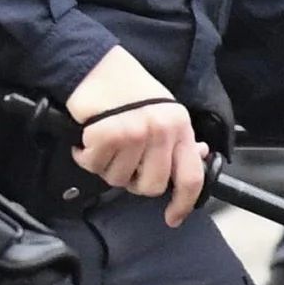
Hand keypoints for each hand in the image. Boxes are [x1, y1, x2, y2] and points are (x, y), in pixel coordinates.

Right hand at [67, 42, 205, 224]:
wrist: (98, 66)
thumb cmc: (131, 91)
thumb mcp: (166, 112)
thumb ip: (179, 138)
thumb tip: (198, 157)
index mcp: (180, 128)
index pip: (191, 177)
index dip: (183, 203)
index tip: (173, 218)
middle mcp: (162, 131)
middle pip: (150, 186)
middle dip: (132, 181)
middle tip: (123, 162)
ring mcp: (135, 132)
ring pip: (118, 179)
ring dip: (106, 166)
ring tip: (105, 144)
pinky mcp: (108, 133)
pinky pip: (94, 165)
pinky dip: (86, 156)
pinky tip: (88, 139)